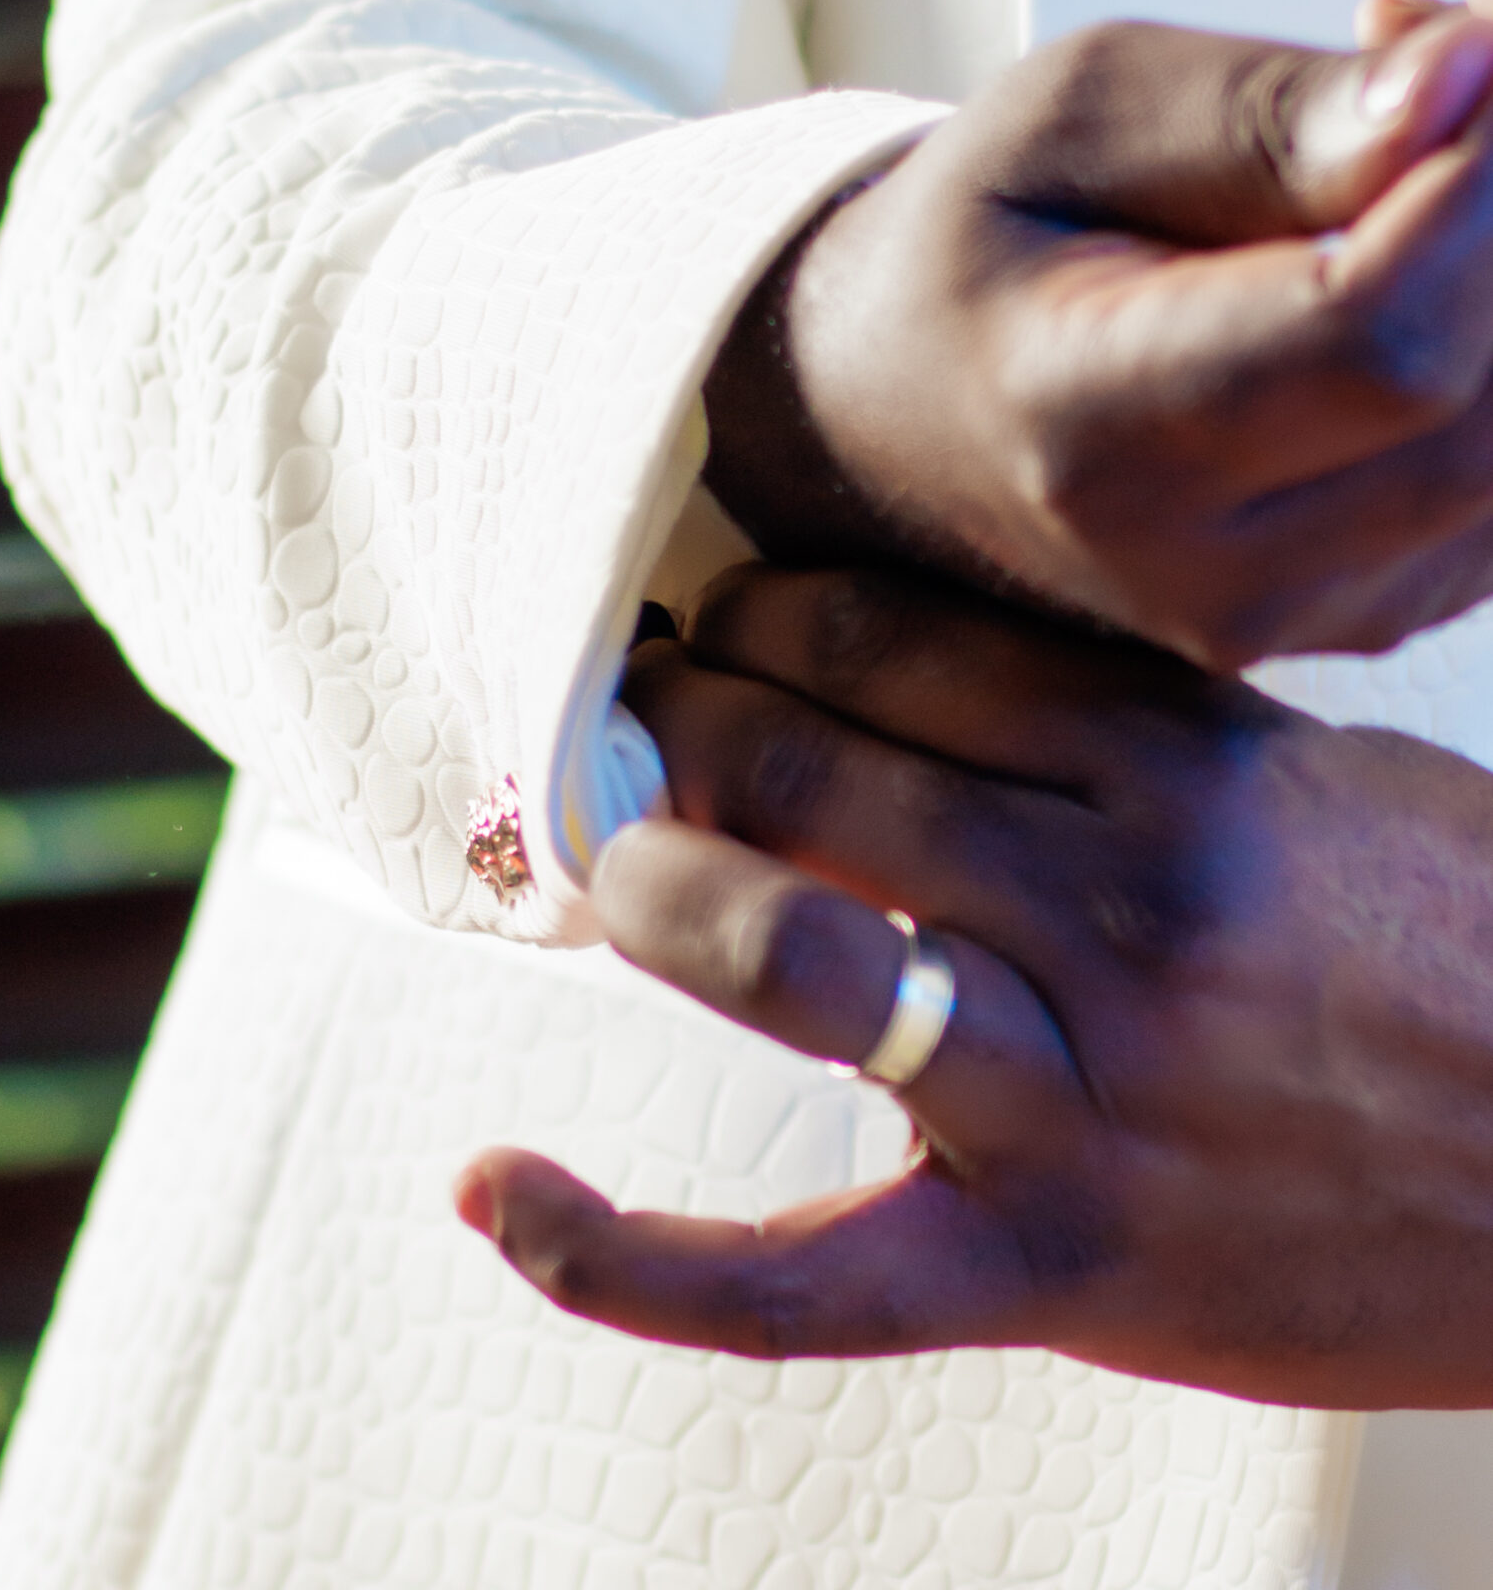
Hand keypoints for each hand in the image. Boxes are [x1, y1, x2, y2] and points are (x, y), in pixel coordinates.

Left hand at [457, 567, 1492, 1405]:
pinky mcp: (1051, 1270)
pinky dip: (623, 1251)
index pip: (888, 637)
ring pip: (781, 949)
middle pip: (807, 765)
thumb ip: (1128, 721)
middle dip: (679, 723)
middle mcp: (1115, 908)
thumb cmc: (1454, 956)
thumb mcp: (1315, 784)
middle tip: (636, 716)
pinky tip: (496, 1190)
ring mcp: (1078, 1096)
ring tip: (606, 852)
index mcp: (1177, 766)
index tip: (716, 614)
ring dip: (646, 880)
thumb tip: (920, 656)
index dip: (758, 612)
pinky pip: (794, 1280)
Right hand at [707, 0, 1492, 668]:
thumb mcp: (1072, 116)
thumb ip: (1268, 111)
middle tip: (1464, 32)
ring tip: (1442, 120)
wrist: (910, 412)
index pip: (1373, 335)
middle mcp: (1209, 567)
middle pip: (1487, 394)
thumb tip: (1466, 78)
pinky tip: (1443, 223)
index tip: (1472, 27)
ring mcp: (1305, 613)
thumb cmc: (982, 250)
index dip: (1479, 180)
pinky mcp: (1382, 607)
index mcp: (1096, 437)